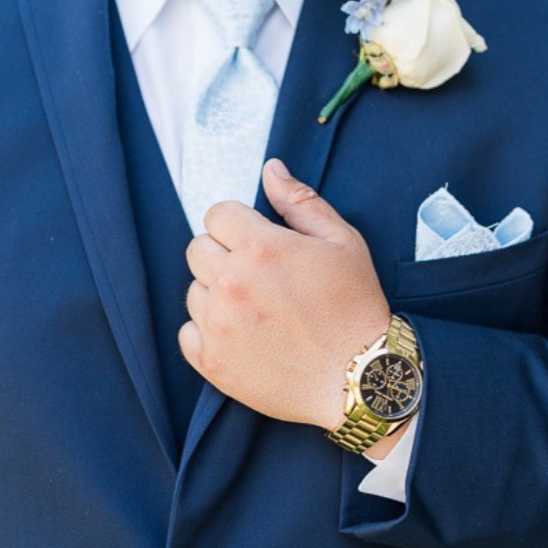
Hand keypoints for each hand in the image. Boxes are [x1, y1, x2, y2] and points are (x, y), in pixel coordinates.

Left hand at [181, 158, 390, 429]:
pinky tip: (245, 335)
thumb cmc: (356, 306)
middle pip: (197, 249)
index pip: (217, 214)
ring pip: (193, 290)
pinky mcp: (211, 361)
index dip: (240, 223)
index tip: (262, 241)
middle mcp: (231, 283)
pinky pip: (188, 332)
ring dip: (218, 293)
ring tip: (258, 308)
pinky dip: (210, 331)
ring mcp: (217, 325)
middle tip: (262, 275)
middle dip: (225, 254)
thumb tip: (271, 169)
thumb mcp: (343, 242)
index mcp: (261, 248)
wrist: (359, 378)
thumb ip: (301, 201)